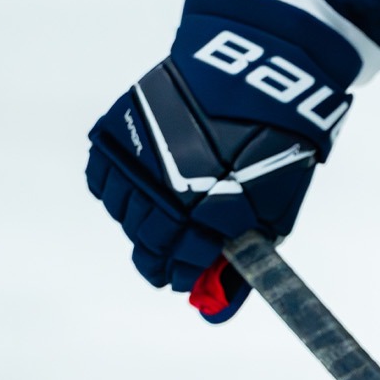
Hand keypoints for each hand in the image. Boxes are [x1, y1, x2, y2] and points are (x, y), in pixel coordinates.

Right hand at [85, 0, 358, 321]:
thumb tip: (215, 311)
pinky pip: (103, 179)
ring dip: (138, 221)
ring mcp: (141, 156)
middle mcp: (170, 187)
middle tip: (164, 260)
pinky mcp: (119, 129)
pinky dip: (117, 187)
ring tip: (161, 211)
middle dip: (156, 258)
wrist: (254, 68)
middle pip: (146, 243)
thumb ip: (243, 258)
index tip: (186, 278)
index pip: (181, 264)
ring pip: (122, 213)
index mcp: (213, 209)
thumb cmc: (276, 143)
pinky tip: (140, 184)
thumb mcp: (276, 207)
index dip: (184, 276)